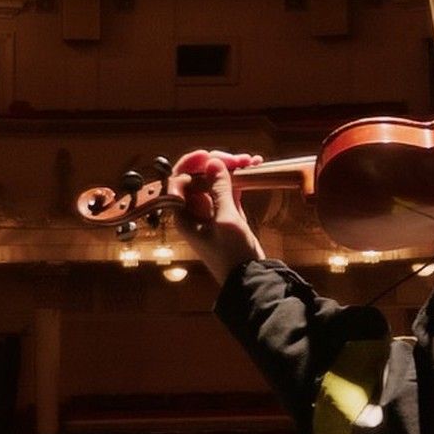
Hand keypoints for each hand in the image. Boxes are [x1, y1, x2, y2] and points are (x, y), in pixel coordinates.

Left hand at [166, 149, 266, 284]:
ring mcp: (211, 212)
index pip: (179, 180)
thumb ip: (220, 190)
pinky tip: (254, 166)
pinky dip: (240, 178)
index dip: (192, 164)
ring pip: (216, 181)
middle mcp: (194, 211)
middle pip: (199, 177)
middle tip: (238, 159)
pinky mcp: (227, 214)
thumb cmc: (233, 254)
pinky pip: (229, 189)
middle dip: (217, 164)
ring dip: (231, 168)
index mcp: (184, 214)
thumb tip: (213, 162)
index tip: (209, 155)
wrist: (249, 278)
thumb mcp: (226, 220)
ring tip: (251, 160)